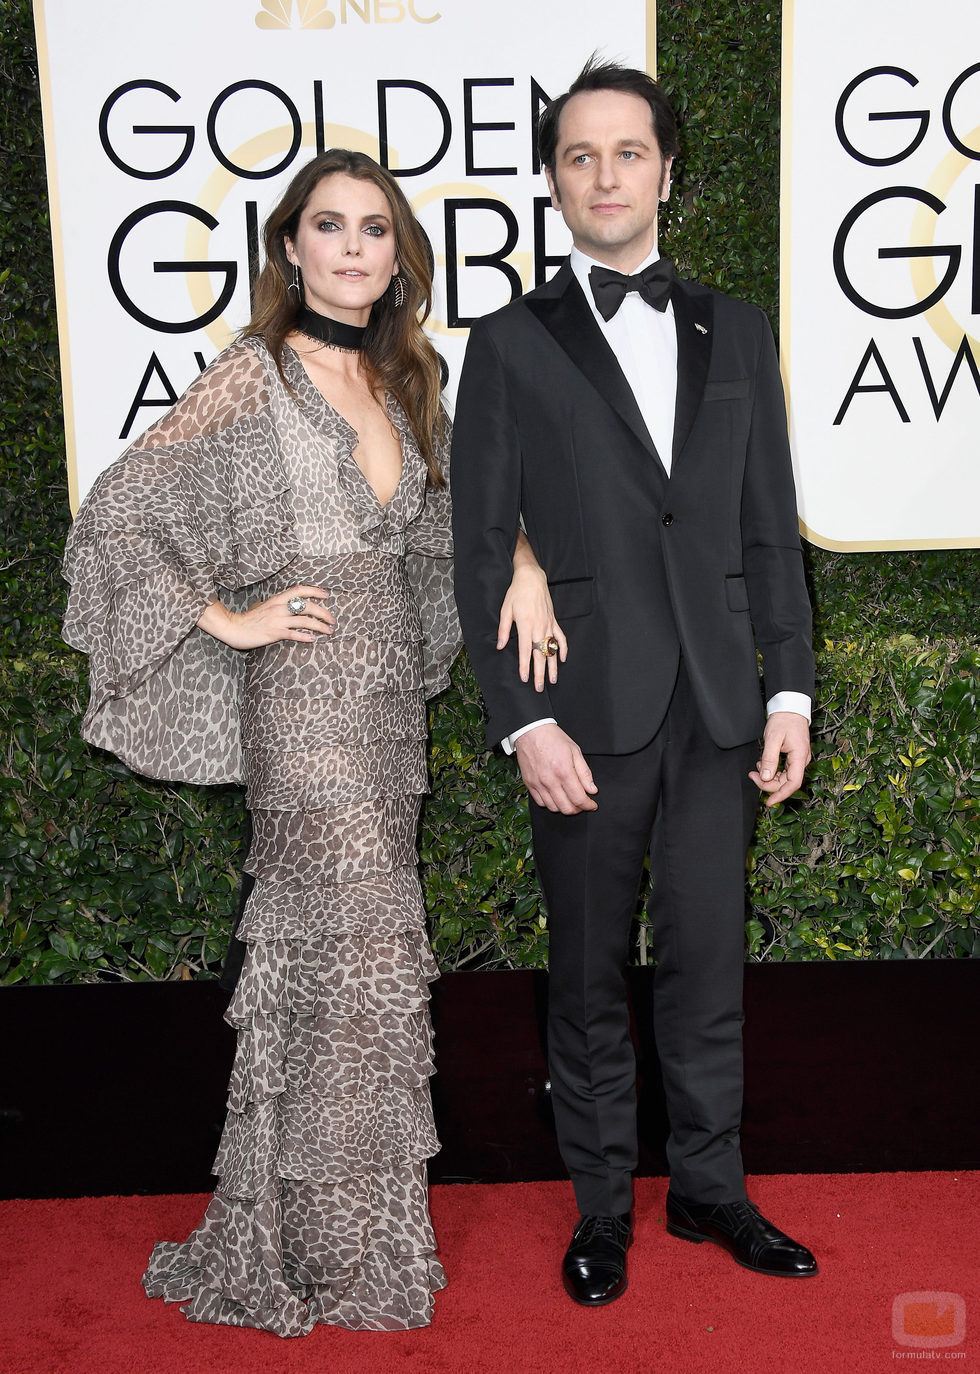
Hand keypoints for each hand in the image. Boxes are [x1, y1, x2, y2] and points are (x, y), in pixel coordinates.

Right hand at [197, 585, 335, 649]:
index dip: (315, 591)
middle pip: (307, 606)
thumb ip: (275, 604)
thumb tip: (284, 603)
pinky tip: (313, 639)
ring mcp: (277, 620)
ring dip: (320, 626)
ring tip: (329, 631)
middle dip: (323, 612)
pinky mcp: (274, 633)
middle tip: (332, 619)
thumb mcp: (262, 605)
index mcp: (277, 599)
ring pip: (304, 621)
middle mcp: (279, 607)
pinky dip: (305, 637)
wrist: (233, 628)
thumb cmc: (248, 618)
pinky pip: (294, 634)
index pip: (300, 590)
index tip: (326, 595)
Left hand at [497, 562, 566, 690]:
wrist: (532, 579)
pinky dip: (563, 649)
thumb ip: (503, 630)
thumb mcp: (505, 610)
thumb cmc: (517, 593)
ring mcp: (548, 625)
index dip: (525, 666)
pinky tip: (563, 659)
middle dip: (539, 673)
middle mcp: (538, 628)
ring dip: (553, 666)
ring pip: (552, 650)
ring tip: (553, 679)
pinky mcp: (554, 621)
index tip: (525, 678)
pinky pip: (561, 637)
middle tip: (539, 687)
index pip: (525, 651)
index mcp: (525, 626)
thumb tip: (499, 645)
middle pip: (540, 655)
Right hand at [515, 723, 597, 813]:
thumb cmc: (553, 738)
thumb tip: (592, 790)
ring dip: (564, 807)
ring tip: (570, 800)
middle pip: (566, 808)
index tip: (592, 805)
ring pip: (553, 808)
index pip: (579, 799)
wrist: (531, 731)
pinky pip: (540, 802)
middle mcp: (550, 781)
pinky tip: (556, 797)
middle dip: (578, 809)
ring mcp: (538, 784)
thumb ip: (585, 773)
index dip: (589, 805)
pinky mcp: (529, 784)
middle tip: (582, 803)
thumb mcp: (575, 751)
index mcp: (564, 772)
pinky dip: (550, 804)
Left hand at [749, 711, 811, 805]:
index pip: (793, 783)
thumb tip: (765, 776)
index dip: (781, 795)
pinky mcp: (793, 757)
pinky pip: (783, 770)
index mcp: (800, 757)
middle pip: (786, 782)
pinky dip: (772, 771)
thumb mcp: (773, 738)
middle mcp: (802, 761)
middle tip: (753, 776)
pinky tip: (762, 765)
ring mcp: (798, 759)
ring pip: (784, 777)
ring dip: (769, 777)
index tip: (769, 802)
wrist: (790, 708)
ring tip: (756, 769)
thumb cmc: (784, 720)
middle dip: (768, 783)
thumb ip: (769, 759)